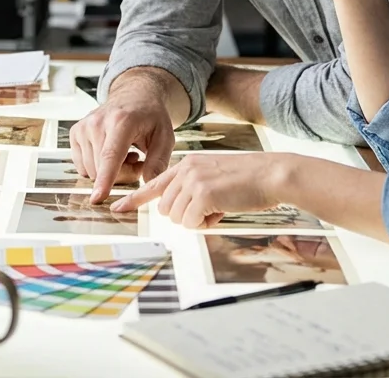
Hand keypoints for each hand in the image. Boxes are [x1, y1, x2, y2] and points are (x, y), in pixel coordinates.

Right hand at [70, 88, 175, 203]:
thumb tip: (148, 185)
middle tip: (137, 160)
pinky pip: (82, 167)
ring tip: (125, 154)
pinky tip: (111, 152)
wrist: (134, 95)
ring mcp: (83, 126)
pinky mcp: (75, 132)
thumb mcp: (165, 137)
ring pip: (91, 171)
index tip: (97, 197)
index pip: (111, 155)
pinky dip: (97, 167)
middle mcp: (97, 122)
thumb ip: (158, 162)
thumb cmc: (151, 117)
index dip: (105, 179)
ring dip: (110, 172)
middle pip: (102, 169)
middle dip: (122, 175)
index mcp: (122, 121)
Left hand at [111, 153, 294, 228]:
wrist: (271, 174)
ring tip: (220, 205)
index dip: (134, 199)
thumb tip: (179, 212)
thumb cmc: (249, 180)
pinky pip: (192, 222)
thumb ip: (193, 189)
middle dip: (186, 215)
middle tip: (212, 207)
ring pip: (177, 217)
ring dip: (197, 219)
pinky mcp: (202, 194)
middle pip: (166, 209)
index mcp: (186, 164)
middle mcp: (185, 170)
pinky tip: (223, 209)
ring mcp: (192, 181)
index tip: (116, 208)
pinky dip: (206, 223)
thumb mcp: (214, 177)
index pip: (154, 184)